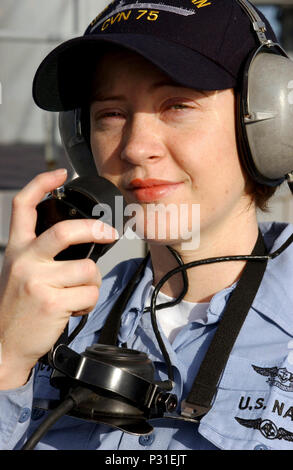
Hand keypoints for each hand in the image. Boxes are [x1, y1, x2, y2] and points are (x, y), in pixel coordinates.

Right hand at [0, 169, 116, 388]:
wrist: (3, 344)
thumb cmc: (18, 307)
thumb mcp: (19, 271)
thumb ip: (41, 253)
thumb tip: (83, 240)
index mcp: (16, 249)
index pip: (24, 206)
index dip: (42, 183)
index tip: (61, 172)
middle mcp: (24, 260)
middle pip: (65, 230)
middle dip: (94, 229)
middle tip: (110, 234)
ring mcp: (37, 282)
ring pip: (88, 269)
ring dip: (91, 283)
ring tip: (76, 294)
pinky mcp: (52, 303)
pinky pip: (90, 294)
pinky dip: (89, 303)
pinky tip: (73, 309)